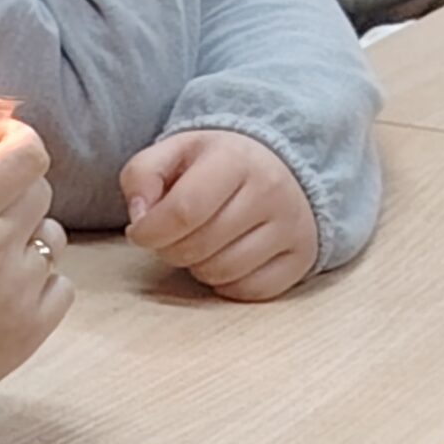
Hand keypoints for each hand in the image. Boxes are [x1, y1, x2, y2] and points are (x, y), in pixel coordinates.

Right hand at [0, 100, 70, 443]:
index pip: (26, 153)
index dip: (17, 140)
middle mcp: (1, 246)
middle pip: (40, 190)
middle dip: (14, 184)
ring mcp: (21, 291)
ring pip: (52, 238)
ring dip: (28, 233)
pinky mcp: (30, 333)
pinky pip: (61, 287)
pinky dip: (41, 280)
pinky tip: (4, 287)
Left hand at [121, 129, 315, 301]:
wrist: (280, 166)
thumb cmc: (217, 164)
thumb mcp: (174, 152)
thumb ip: (142, 175)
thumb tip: (140, 218)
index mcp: (234, 158)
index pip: (183, 211)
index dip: (150, 232)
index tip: (140, 232)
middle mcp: (270, 191)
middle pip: (198, 247)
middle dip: (170, 249)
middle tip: (173, 235)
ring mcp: (291, 226)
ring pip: (222, 273)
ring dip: (197, 267)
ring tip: (201, 243)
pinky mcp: (302, 257)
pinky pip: (250, 291)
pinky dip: (228, 284)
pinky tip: (225, 258)